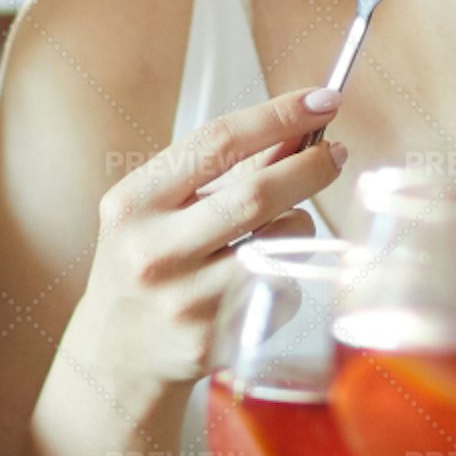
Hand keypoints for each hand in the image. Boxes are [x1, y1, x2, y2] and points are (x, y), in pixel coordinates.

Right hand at [54, 88, 343, 401]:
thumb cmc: (147, 264)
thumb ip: (227, 168)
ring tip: (273, 233)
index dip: (278, 115)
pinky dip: (286, 271)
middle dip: (311, 165)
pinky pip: (284, 286)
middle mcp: (154, 251)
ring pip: (282, 241)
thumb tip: (300, 126)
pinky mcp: (215, 339)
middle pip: (258, 192)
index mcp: (134, 203)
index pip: (217, 142)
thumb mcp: (163, 208)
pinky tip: (255, 282)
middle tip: (337, 152)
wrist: (118, 355)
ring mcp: (185, 300)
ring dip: (296, 226)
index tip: (322, 99)